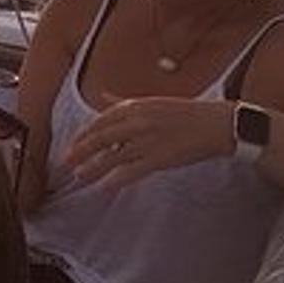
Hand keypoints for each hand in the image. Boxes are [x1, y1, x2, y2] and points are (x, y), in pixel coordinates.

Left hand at [66, 95, 232, 186]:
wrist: (217, 124)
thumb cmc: (185, 112)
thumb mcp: (151, 101)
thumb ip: (124, 102)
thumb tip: (103, 95)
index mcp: (134, 107)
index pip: (101, 121)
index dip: (85, 135)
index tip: (74, 144)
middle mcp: (137, 122)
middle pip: (101, 138)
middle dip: (81, 150)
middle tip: (66, 160)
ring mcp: (148, 141)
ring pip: (113, 157)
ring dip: (93, 167)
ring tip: (79, 175)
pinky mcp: (160, 159)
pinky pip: (133, 171)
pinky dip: (116, 179)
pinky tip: (104, 186)